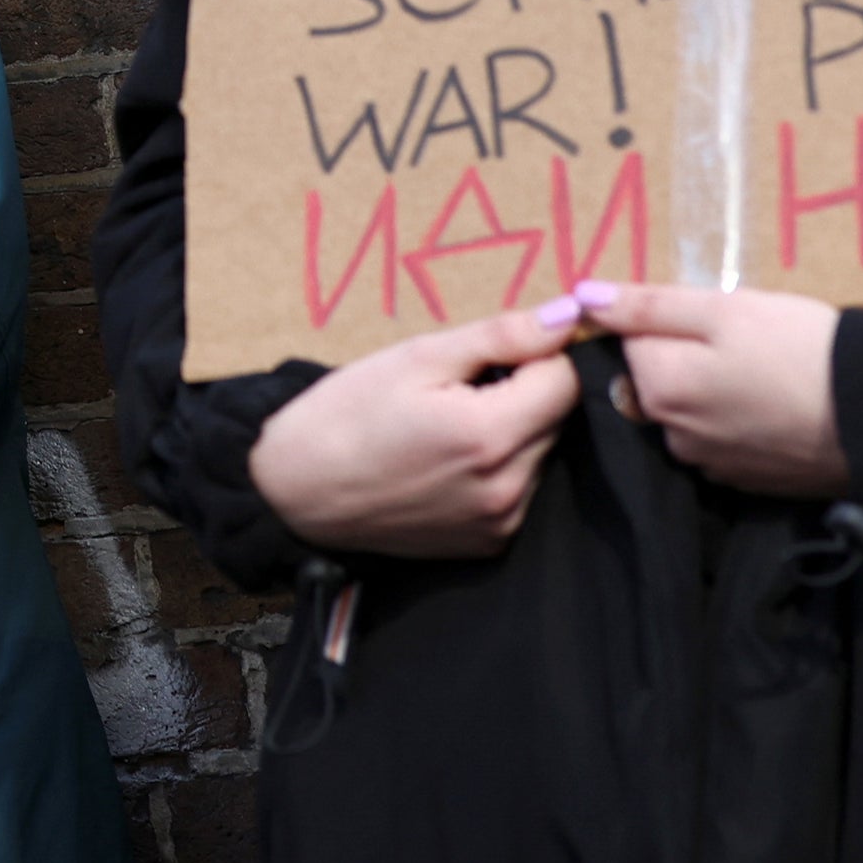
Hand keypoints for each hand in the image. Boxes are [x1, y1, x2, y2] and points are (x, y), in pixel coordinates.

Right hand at [249, 301, 583, 557]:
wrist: (296, 492)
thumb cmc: (348, 413)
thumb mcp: (417, 357)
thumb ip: (499, 337)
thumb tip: (566, 317)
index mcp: (489, 436)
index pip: (564, 381)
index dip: (534, 356)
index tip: (490, 356)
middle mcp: (506, 489)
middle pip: (556, 419)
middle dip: (523, 392)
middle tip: (460, 388)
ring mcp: (499, 524)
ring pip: (541, 454)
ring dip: (513, 431)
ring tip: (449, 425)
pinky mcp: (488, 546)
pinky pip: (521, 490)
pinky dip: (498, 468)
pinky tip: (449, 461)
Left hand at [570, 281, 849, 496]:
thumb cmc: (800, 349)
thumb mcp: (724, 309)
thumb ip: (648, 305)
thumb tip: (580, 297)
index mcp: (658, 389)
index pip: (628, 342)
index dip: (663, 319)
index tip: (708, 314)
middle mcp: (671, 436)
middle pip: (655, 380)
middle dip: (684, 355)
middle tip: (742, 339)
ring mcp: (707, 465)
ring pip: (687, 411)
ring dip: (709, 389)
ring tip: (762, 369)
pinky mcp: (743, 481)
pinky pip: (718, 439)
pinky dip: (734, 420)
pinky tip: (772, 403)